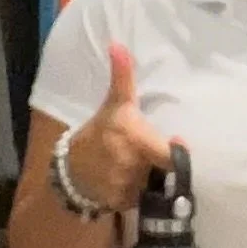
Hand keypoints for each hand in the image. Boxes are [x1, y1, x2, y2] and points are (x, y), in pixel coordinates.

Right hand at [62, 43, 175, 212]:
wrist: (69, 169)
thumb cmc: (97, 133)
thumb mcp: (113, 105)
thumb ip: (122, 77)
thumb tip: (118, 44)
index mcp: (134, 138)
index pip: (170, 154)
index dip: (177, 151)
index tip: (176, 141)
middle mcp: (133, 164)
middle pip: (165, 167)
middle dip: (162, 162)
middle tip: (152, 153)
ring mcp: (128, 186)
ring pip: (155, 181)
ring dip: (152, 175)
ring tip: (140, 166)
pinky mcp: (125, 203)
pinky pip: (144, 197)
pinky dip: (141, 191)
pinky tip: (130, 181)